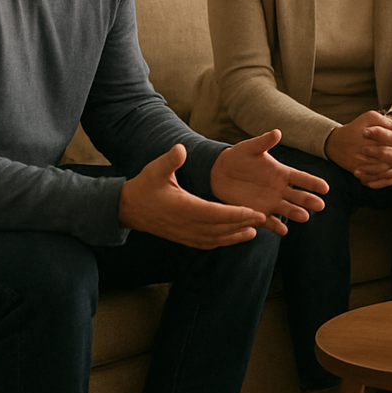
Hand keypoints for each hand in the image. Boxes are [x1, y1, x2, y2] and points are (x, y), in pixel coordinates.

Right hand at [119, 144, 267, 248]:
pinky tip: (237, 236)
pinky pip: (207, 243)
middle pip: (218, 228)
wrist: (128, 209)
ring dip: (235, 236)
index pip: (213, 213)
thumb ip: (170, 160)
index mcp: (181, 207)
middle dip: (242, 224)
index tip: (253, 212)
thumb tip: (181, 149)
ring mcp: (184, 234)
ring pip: (215, 238)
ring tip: (255, 229)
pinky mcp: (184, 238)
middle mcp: (184, 224)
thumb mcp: (155, 170)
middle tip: (263, 218)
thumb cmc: (145, 186)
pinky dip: (224, 241)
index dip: (234, 214)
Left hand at [210, 129, 328, 232]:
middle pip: (298, 196)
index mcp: (281, 173)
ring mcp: (270, 202)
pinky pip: (269, 220)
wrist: (219, 172)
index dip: (313, 183)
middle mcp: (279, 189)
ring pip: (287, 209)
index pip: (301, 178)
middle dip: (309, 200)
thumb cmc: (238, 156)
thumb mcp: (250, 148)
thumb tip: (277, 132)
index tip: (326, 188)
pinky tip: (283, 231)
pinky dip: (275, 225)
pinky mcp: (258, 212)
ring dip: (295, 213)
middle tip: (320, 205)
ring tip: (304, 217)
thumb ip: (264, 142)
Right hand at [325, 111, 391, 188]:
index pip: (388, 138)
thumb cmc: (356, 128)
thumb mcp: (369, 117)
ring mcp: (359, 161)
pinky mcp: (357, 171)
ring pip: (381, 169)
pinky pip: (374, 178)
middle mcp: (362, 148)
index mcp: (367, 133)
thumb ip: (386, 122)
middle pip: (386, 155)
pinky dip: (385, 178)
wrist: (335, 142)